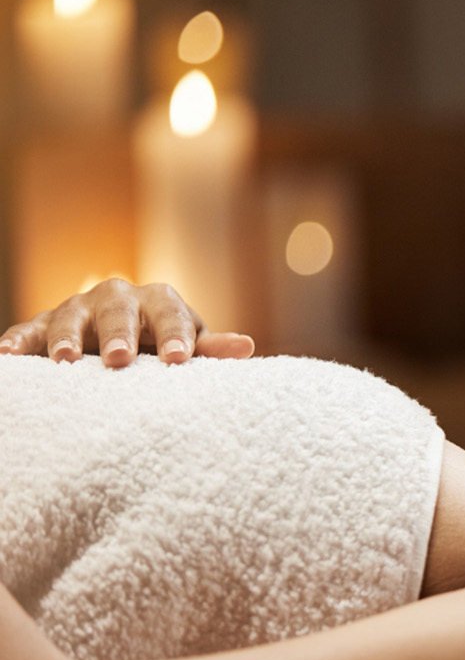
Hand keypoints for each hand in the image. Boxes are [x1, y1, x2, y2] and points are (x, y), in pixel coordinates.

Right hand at [0, 279, 254, 367]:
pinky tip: (8, 356)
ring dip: (67, 338)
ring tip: (66, 361)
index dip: (176, 335)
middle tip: (121, 360)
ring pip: (70, 317)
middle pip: (118, 311)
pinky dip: (19, 341)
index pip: (170, 314)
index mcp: (158, 301)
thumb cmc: (161, 342)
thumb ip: (209, 348)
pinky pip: (29, 330)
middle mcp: (117, 298)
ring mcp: (78, 309)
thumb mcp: (187, 343)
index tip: (180, 360)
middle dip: (119, 334)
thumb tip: (245, 347)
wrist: (120, 335)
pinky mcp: (44, 324)